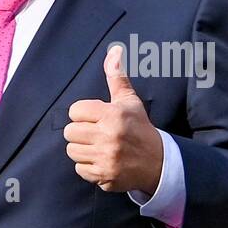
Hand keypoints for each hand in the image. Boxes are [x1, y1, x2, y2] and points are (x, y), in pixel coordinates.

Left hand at [63, 44, 163, 193]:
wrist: (158, 162)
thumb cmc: (139, 128)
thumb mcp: (129, 101)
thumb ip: (117, 77)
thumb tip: (114, 50)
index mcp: (113, 115)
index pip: (75, 111)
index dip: (83, 114)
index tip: (95, 118)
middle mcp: (109, 137)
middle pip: (69, 132)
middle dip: (80, 132)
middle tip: (95, 133)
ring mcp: (106, 158)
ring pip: (72, 151)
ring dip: (82, 149)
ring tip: (98, 147)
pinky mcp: (104, 176)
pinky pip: (79, 169)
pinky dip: (88, 166)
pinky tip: (102, 160)